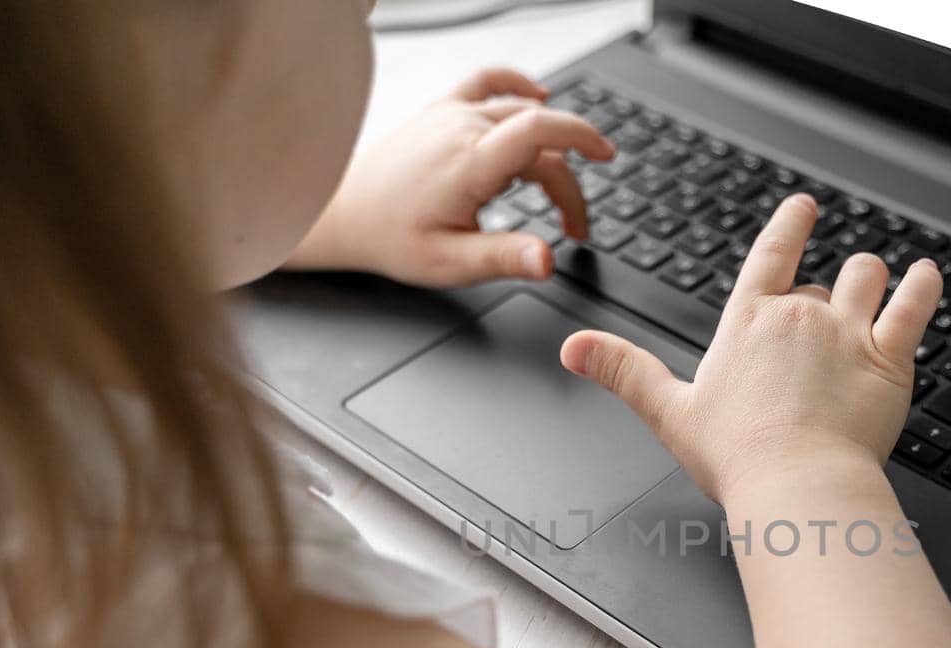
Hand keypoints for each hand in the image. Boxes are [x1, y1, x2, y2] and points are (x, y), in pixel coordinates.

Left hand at [288, 68, 613, 286]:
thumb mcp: (450, 262)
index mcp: (469, 164)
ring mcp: (451, 114)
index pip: (539, 132)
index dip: (582, 138)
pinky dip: (517, 86)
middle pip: (539, 141)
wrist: (342, 213)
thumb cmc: (391, 238)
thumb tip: (548, 260)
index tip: (608, 157)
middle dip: (567, 184)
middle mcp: (461, 128)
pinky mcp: (441, 111)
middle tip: (573, 229)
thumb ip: (504, 259)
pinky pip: (487, 82)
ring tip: (556, 192)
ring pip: (521, 118)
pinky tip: (538, 96)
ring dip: (549, 151)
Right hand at [559, 195, 943, 502]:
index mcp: (748, 323)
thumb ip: (623, 372)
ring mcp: (848, 333)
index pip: (771, 253)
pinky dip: (924, 287)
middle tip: (828, 310)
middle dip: (826, 289)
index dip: (789, 225)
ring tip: (878, 279)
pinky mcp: (888, 359)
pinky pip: (914, 306)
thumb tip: (573, 348)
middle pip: (821, 279)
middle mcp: (800, 316)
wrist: (796, 485)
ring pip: (868, 277)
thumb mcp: (668, 412)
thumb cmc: (735, 457)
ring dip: (872, 276)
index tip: (803, 206)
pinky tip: (927, 278)